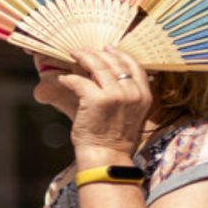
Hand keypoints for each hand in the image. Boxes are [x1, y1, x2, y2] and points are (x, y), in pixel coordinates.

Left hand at [56, 47, 152, 167]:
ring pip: (98, 66)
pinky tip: (63, 79)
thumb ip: (127, 93)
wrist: (107, 158)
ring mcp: (116, 95)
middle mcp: (133, 93)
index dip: (119, 54)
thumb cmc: (114, 138)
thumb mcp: (131, 113)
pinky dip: (69, 78)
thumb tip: (108, 73)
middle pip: (115, 62)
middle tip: (84, 50)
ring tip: (73, 55)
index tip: (107, 49)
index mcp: (144, 95)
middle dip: (98, 53)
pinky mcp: (97, 100)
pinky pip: (79, 81)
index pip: (134, 65)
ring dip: (83, 57)